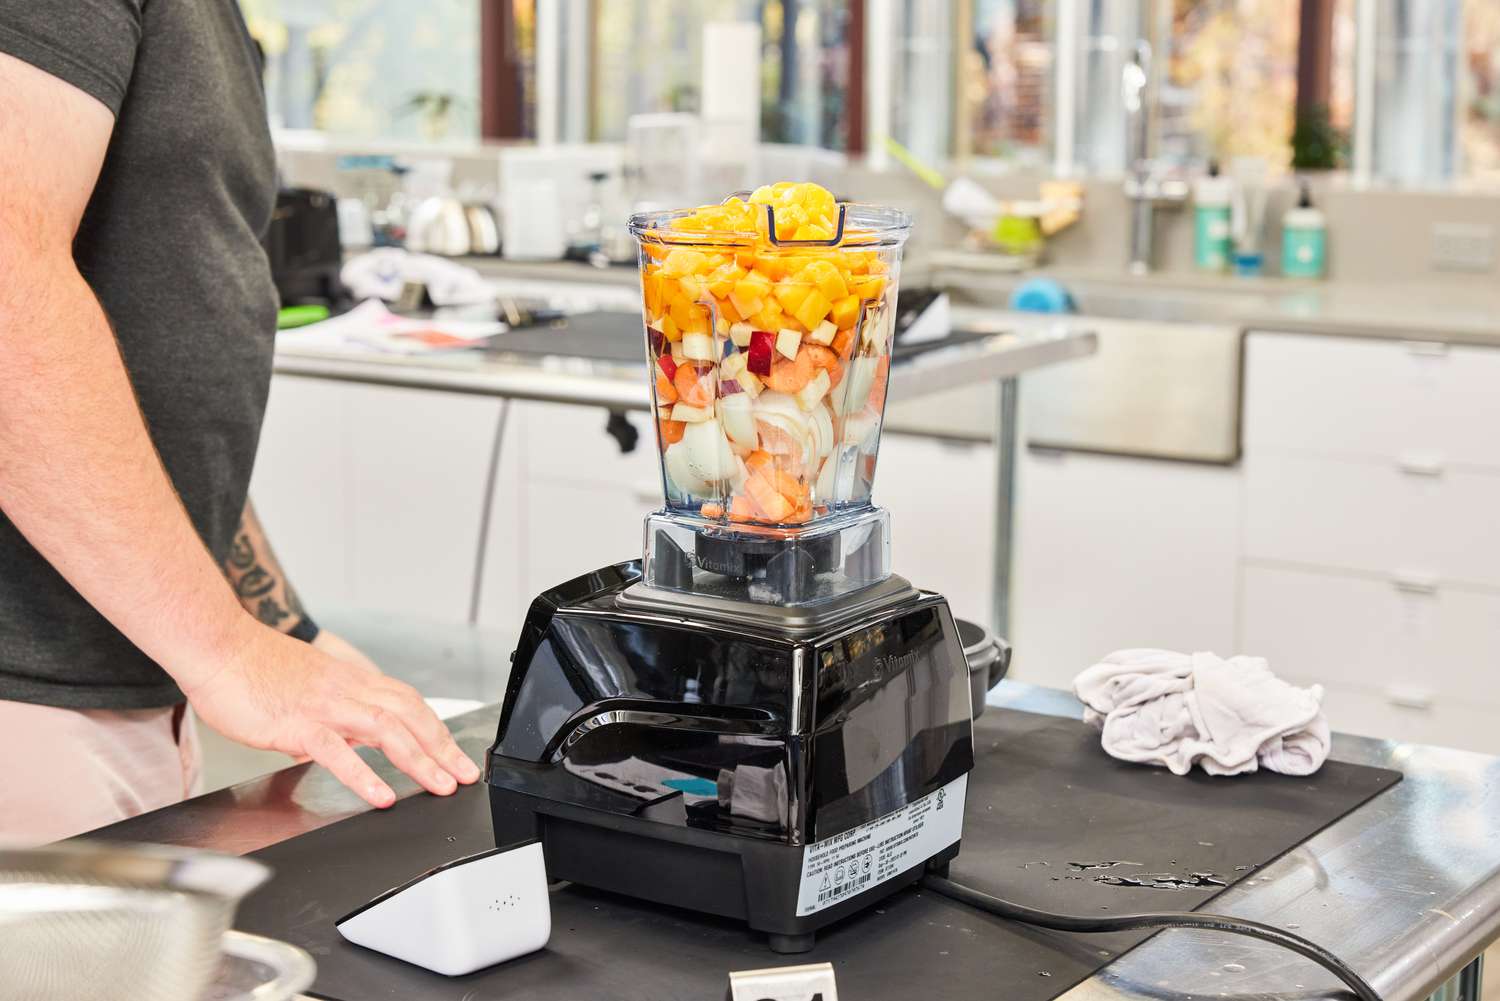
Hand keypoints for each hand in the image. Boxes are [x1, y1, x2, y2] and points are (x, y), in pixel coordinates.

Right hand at [184, 624, 479, 807]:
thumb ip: (327, 716)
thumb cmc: (252, 667)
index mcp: (349, 681)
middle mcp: (346, 690)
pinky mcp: (297, 723)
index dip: (435, 727)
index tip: (453, 752)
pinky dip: (364, 776)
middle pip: (410, 715)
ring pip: (387, 731)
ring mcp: (325, 706)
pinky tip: (381, 797)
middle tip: (464, 775)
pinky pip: (338, 752)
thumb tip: (336, 748)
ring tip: (440, 786)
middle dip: (443, 747)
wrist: (216, 645)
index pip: (407, 702)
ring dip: (419, 761)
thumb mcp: (304, 687)